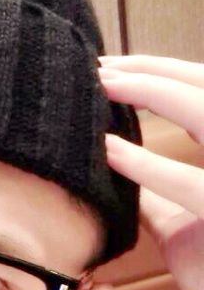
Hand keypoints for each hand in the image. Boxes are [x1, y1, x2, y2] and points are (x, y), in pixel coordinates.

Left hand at [97, 54, 203, 289]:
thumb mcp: (186, 223)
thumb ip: (158, 194)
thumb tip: (117, 164)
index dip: (161, 74)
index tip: (112, 68)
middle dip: (152, 70)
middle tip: (97, 67)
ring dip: (153, 91)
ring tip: (103, 84)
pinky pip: (191, 185)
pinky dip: (146, 165)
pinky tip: (107, 151)